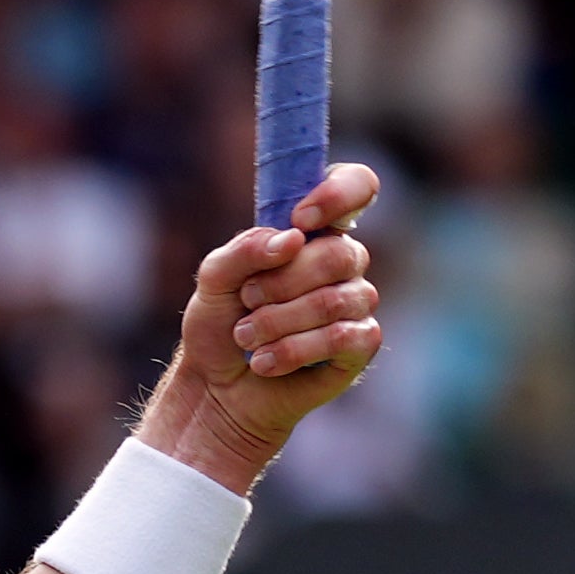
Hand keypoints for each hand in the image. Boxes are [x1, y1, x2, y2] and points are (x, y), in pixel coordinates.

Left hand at [149, 170, 385, 488]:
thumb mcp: (214, 280)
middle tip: (247, 300)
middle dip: (282, 282)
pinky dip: (293, 351)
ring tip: (246, 336)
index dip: (339, 193)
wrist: (216, 387)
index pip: (358, 185)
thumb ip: (243, 250)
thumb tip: (293, 239)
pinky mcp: (360, 346)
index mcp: (313, 231)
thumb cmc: (220, 325)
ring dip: (278, 322)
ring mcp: (356, 303)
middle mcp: (343, 261)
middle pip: (339, 253)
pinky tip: (265, 363)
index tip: (299, 220)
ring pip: (334, 300)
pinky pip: (342, 338)